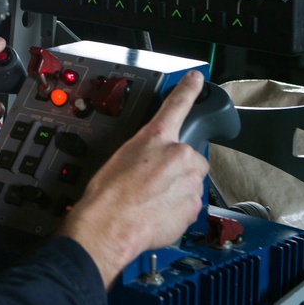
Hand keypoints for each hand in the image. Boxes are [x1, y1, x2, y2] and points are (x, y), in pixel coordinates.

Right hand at [57, 69, 208, 287]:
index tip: (197, 79)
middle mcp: (179, 155)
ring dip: (174, 189)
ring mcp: (190, 182)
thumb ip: (145, 153)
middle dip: (175, 168)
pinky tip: (154, 212)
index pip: (177, 105)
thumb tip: (155, 164)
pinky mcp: (194, 206)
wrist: (110, 225)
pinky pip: (188, 203)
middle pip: (187, 157)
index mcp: (156, 137)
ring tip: (148, 200)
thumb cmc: (107, 194)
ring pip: (188, 181)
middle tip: (151, 181)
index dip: (189, 89)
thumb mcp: (119, 157)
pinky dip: (175, 207)